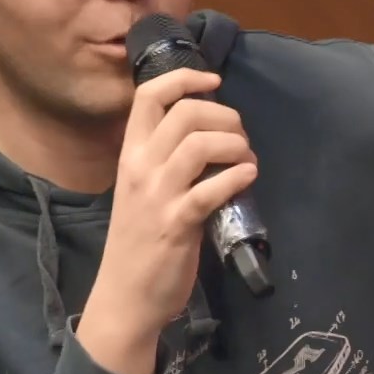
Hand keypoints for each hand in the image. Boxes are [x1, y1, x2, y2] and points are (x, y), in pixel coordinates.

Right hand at [76, 68, 257, 373]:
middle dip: (225, 116)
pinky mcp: (178, 224)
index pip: (150, 95)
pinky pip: (213, 188)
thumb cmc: (140, 241)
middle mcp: (140, 167)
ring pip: (200, 143)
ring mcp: (157, 195)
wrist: (126, 296)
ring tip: (246, 161)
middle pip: (185, 113)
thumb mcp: (143, 190)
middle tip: (239, 138)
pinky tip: (247, 179)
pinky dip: (238, 176)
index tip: (213, 81)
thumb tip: (210, 132)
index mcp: (130, 154)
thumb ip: (167, 160)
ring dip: (236, 145)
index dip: (184, 78)